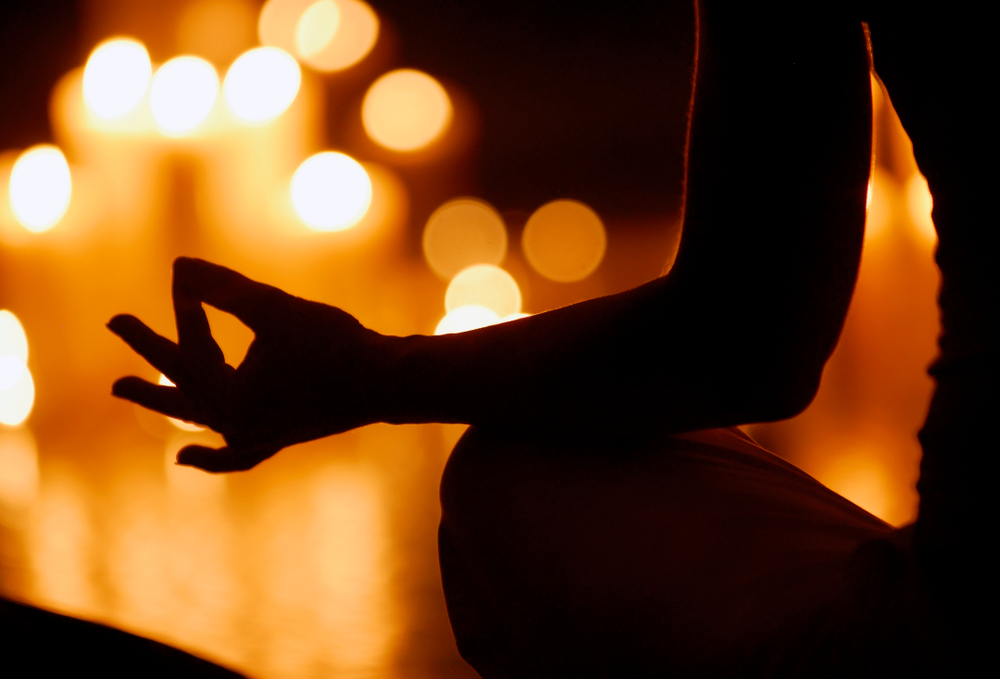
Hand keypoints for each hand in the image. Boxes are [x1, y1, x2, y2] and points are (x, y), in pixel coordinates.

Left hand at [109, 257, 386, 471]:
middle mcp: (236, 426)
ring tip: (129, 390)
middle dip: (147, 360)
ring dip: (166, 402)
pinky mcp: (277, 438)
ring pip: (200, 418)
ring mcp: (256, 437)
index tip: (177, 274)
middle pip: (179, 391)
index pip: (189, 349)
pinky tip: (189, 458)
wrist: (390, 384)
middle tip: (114, 328)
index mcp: (230, 400)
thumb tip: (178, 266)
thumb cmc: (335, 344)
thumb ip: (224, 289)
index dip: (184, 305)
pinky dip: (210, 456)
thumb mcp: (274, 309)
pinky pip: (234, 453)